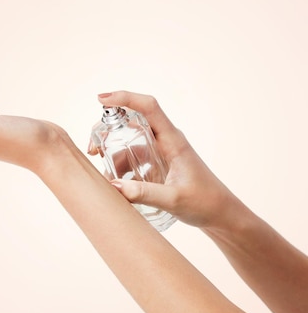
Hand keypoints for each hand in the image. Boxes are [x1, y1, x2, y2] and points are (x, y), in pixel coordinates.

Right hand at [93, 91, 235, 227]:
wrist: (221, 214)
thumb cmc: (204, 202)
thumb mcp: (173, 199)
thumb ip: (143, 194)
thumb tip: (113, 186)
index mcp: (174, 140)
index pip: (149, 107)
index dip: (125, 98)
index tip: (102, 99)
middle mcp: (167, 140)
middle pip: (132, 121)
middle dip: (109, 129)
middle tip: (92, 149)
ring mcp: (162, 151)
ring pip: (130, 141)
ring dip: (113, 152)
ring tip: (103, 173)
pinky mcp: (159, 164)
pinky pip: (134, 157)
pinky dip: (121, 165)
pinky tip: (116, 182)